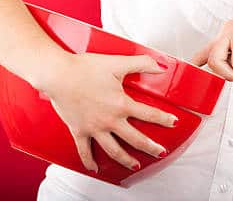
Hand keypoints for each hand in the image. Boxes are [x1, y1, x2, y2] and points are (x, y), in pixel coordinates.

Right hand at [38, 52, 178, 172]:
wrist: (58, 74)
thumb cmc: (86, 68)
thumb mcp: (118, 63)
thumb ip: (142, 63)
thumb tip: (160, 66)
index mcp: (121, 104)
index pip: (149, 114)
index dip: (164, 119)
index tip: (173, 123)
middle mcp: (110, 120)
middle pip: (136, 139)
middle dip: (151, 147)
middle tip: (160, 152)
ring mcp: (94, 128)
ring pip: (114, 150)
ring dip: (126, 160)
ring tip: (135, 165)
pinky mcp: (79, 130)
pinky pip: (85, 151)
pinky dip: (89, 162)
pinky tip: (95, 168)